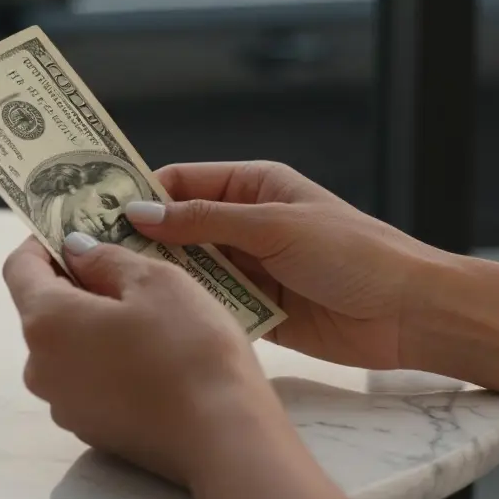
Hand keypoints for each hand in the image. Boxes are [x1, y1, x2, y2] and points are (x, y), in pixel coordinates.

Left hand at [1, 232, 354, 498]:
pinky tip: (151, 353)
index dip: (43, 240)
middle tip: (123, 262)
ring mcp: (63, 404)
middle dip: (76, 281)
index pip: (20, 267)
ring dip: (94, 322)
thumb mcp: (155, 281)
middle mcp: (40, 366)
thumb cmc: (190, 350)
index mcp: (46, 322)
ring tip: (146, 310)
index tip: (74, 226)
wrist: (224, 439)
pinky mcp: (90, 428)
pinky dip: (107, 358)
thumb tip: (75, 249)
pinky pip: (87, 378)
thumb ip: (105, 258)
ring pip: (68, 345)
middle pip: (44, 308)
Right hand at [125, 161, 448, 370]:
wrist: (408, 314)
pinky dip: (189, 309)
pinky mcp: (257, 311)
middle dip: (142, 239)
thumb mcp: (275, 226)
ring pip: (190, 270)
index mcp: (254, 187)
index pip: (182, 181)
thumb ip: (205, 220)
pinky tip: (156, 317)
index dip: (140, 192)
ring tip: (114, 287)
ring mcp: (251, 269)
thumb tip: (141, 212)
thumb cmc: (354, 254)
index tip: (94, 208)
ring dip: (164, 277)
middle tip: (90, 254)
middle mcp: (247, 224)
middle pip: (179, 228)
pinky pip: (212, 305)